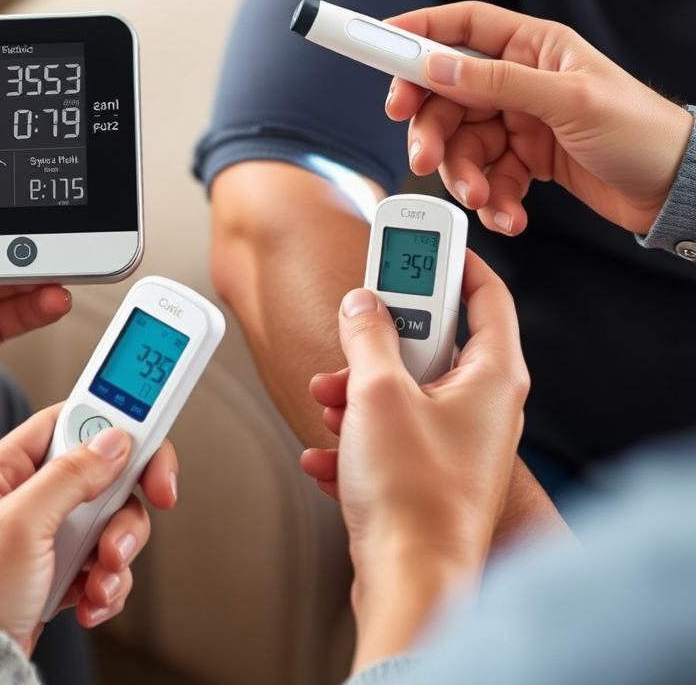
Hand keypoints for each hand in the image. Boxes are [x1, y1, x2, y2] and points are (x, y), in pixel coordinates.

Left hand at [0, 405, 178, 653]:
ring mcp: (36, 543)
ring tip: (102, 575)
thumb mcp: (19, 525)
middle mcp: (17, 503)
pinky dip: (105, 584)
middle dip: (122, 503)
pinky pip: (97, 566)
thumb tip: (113, 440)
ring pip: (104, 523)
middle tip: (150, 503)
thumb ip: (69, 476)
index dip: (108, 423)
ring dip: (116, 550)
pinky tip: (91, 600)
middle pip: (96, 476)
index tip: (147, 435)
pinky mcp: (50, 580)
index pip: (63, 423)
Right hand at [301, 252, 528, 669]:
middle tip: (356, 322)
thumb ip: (368, 335)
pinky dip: (358, 434)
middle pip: (435, 341)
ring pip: (404, 388)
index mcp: (494, 376)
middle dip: (383, 336)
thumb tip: (363, 304)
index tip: (426, 240)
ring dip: (358, 389)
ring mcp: (457, 442)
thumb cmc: (413, 494)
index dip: (457, 262)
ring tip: (330, 402)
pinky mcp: (429, 472)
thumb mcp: (378, 393)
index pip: (488, 296)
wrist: (409, 582)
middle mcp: (484, 407)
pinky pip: (391, 432)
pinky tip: (330, 452)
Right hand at [384, 2, 691, 235]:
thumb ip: (497, 82)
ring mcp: (519, 122)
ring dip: (462, 175)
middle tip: (422, 158)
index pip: (461, 27)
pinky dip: (492, 199)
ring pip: (461, 143)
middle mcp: (519, 81)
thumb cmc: (640, 130)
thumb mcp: (567, 100)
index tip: (377, 45)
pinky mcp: (524, 160)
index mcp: (532, 47)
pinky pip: (486, 175)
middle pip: (447, 95)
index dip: (417, 32)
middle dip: (431, 129)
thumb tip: (436, 65)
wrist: (675, 191)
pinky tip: (510, 214)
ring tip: (481, 198)